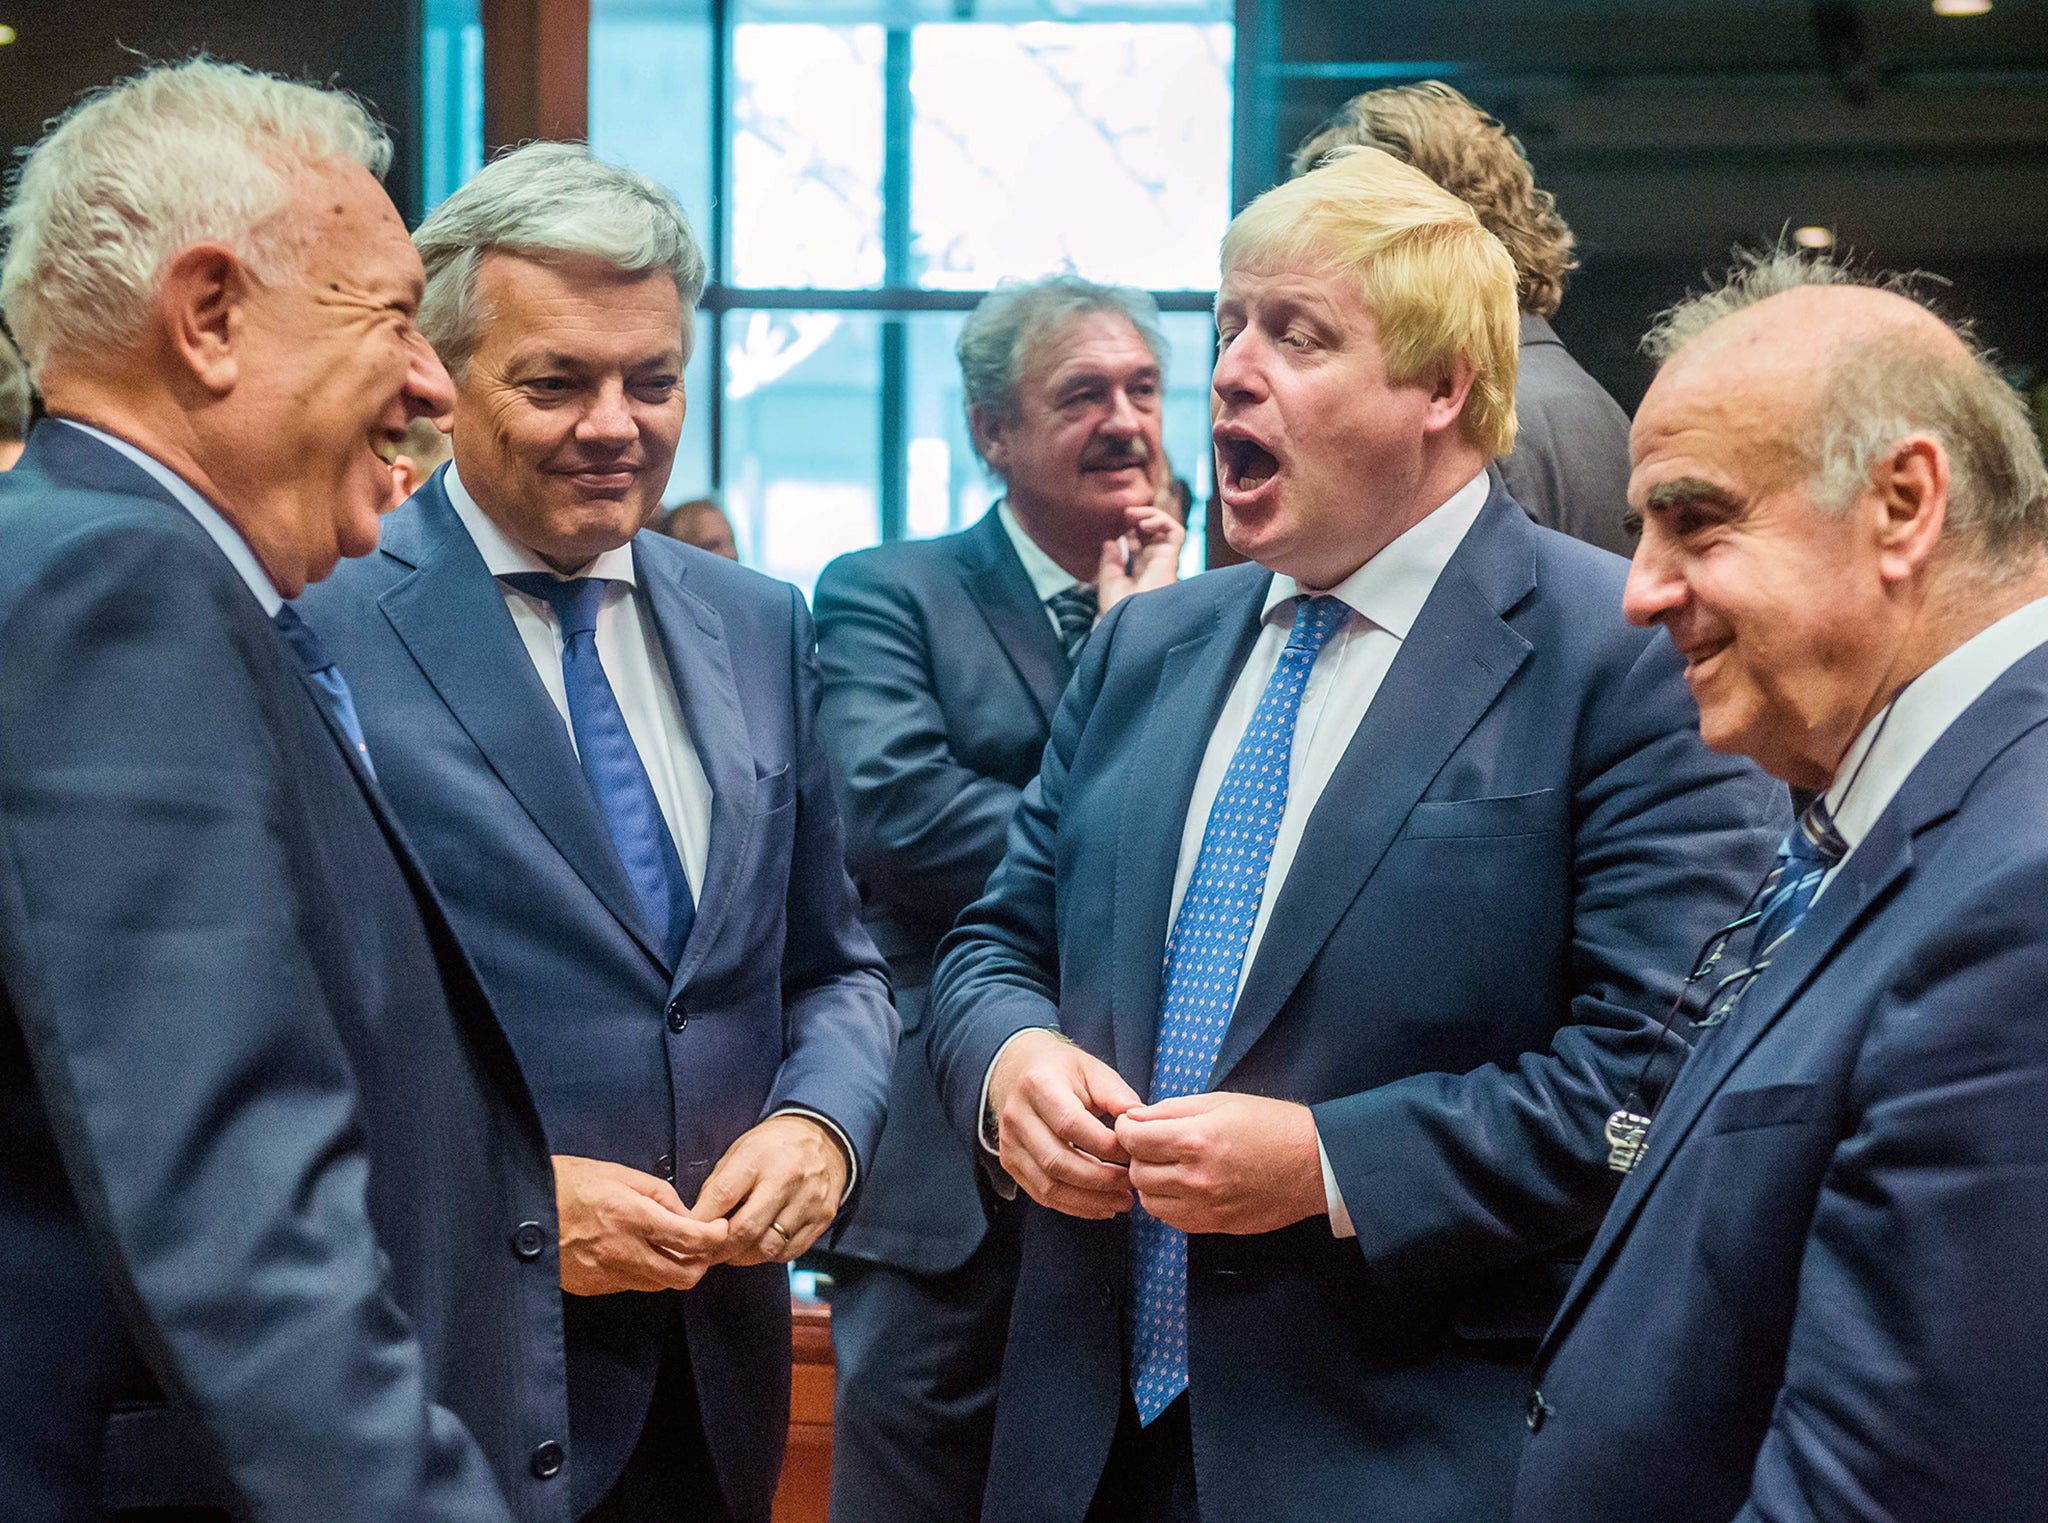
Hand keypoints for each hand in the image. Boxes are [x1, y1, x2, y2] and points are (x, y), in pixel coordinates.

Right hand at [552, 1155, 730, 1294]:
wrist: (519, 1210)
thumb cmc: (566, 1183)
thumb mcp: (617, 1174)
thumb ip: (658, 1193)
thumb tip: (683, 1213)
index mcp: (631, 1217)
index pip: (690, 1240)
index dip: (715, 1237)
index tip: (720, 1230)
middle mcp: (622, 1252)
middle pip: (683, 1276)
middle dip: (700, 1262)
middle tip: (700, 1245)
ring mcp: (606, 1274)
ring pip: (659, 1285)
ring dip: (672, 1269)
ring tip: (668, 1247)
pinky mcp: (592, 1287)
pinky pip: (631, 1285)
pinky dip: (643, 1273)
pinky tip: (636, 1253)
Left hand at [689, 1113, 848, 1266]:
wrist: (824, 1138)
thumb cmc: (774, 1146)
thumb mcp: (740, 1150)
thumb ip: (718, 1185)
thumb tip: (698, 1221)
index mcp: (759, 1156)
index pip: (723, 1197)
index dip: (700, 1222)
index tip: (688, 1235)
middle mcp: (787, 1178)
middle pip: (746, 1229)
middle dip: (719, 1250)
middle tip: (707, 1254)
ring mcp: (808, 1200)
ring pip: (768, 1248)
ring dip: (744, 1256)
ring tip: (734, 1250)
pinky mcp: (823, 1217)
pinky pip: (789, 1252)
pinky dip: (769, 1255)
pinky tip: (760, 1244)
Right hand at [989, 1030, 1140, 1218]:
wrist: (1018, 1071)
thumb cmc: (1062, 1071)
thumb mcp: (1094, 1071)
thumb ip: (1119, 1096)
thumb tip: (1143, 1125)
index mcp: (1038, 1085)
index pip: (1072, 1125)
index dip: (1106, 1146)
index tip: (1134, 1154)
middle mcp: (1017, 1116)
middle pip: (1058, 1161)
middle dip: (1101, 1180)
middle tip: (1132, 1184)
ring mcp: (1009, 1143)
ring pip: (1049, 1185)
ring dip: (1089, 1200)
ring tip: (1122, 1201)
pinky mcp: (1010, 1163)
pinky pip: (1041, 1194)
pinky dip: (1074, 1206)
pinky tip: (1101, 1206)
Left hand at [1096, 502, 1184, 615]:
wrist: (1131, 624)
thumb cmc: (1119, 611)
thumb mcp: (1109, 581)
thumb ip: (1110, 561)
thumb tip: (1110, 541)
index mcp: (1140, 571)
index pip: (1139, 542)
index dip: (1129, 529)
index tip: (1114, 523)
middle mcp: (1154, 564)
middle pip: (1153, 532)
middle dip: (1139, 518)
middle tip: (1123, 513)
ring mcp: (1164, 561)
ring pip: (1166, 528)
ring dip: (1150, 515)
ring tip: (1132, 514)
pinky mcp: (1172, 559)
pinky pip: (1176, 532)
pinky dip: (1162, 521)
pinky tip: (1143, 523)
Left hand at [1115, 1092, 1324, 1235]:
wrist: (1314, 1164)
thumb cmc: (1272, 1125)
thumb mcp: (1220, 1102)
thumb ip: (1171, 1110)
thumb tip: (1134, 1117)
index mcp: (1195, 1139)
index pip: (1132, 1139)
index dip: (1127, 1129)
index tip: (1134, 1125)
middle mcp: (1195, 1177)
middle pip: (1137, 1172)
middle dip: (1139, 1155)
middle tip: (1154, 1144)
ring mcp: (1205, 1206)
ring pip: (1149, 1200)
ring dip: (1151, 1182)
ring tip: (1169, 1166)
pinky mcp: (1215, 1225)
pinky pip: (1172, 1219)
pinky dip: (1169, 1203)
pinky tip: (1184, 1186)